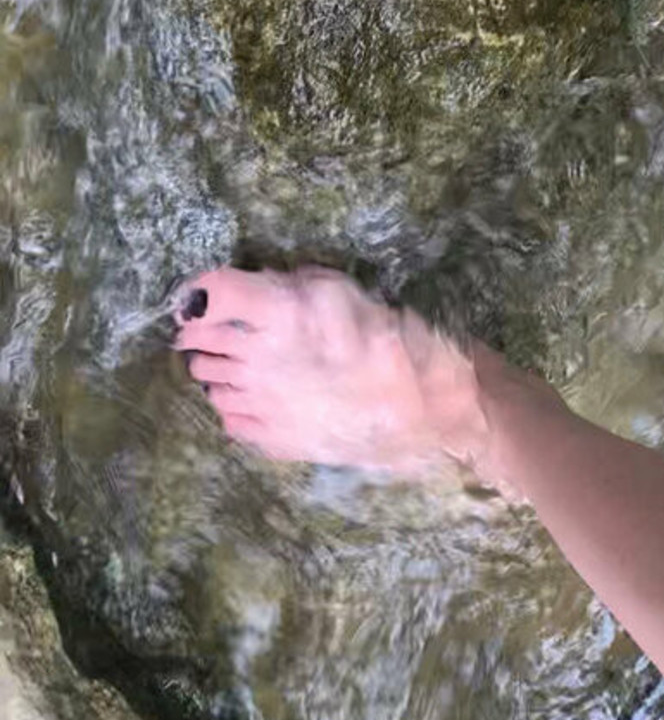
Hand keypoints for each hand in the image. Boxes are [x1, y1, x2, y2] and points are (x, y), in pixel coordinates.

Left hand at [174, 265, 488, 476]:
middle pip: (196, 336)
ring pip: (206, 376)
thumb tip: (258, 283)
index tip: (201, 294)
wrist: (411, 407)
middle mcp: (254, 357)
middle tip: (211, 323)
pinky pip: (225, 413)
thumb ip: (293, 282)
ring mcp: (255, 401)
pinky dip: (232, 400)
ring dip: (215, 364)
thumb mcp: (340, 288)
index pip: (207, 293)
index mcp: (276, 312)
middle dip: (199, 327)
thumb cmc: (382, 336)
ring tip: (240, 360)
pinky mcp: (263, 436)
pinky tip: (255, 394)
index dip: (197, 290)